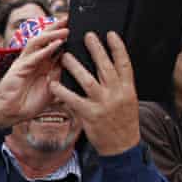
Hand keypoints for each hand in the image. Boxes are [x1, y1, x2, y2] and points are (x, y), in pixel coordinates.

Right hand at [0, 22, 67, 128]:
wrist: (11, 114)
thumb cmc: (29, 103)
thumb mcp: (52, 89)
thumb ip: (60, 77)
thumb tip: (75, 66)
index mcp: (41, 65)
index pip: (52, 45)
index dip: (62, 35)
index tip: (77, 26)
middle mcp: (32, 60)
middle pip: (44, 38)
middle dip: (56, 27)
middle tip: (70, 18)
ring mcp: (24, 63)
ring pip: (37, 42)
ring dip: (52, 35)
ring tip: (66, 29)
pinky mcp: (18, 69)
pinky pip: (33, 57)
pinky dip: (46, 50)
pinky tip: (56, 44)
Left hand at [50, 32, 140, 155]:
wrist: (121, 147)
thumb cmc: (122, 122)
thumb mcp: (128, 101)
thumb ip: (120, 85)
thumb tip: (111, 67)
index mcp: (128, 89)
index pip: (125, 64)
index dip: (118, 48)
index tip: (111, 34)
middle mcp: (117, 94)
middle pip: (105, 67)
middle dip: (96, 49)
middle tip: (87, 35)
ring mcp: (103, 104)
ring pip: (88, 80)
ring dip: (75, 67)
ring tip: (66, 56)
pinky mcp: (90, 115)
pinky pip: (72, 100)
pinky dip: (62, 91)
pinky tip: (53, 83)